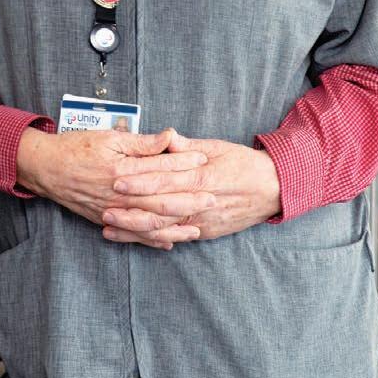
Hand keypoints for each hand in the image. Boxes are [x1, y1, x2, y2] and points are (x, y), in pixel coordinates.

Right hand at [16, 127, 213, 248]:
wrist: (45, 167)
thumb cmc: (76, 147)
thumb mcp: (110, 137)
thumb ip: (142, 142)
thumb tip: (169, 137)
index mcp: (122, 169)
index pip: (161, 167)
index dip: (184, 164)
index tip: (205, 161)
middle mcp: (119, 194)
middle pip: (161, 199)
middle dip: (189, 200)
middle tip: (213, 199)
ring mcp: (112, 210)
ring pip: (149, 222)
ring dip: (175, 226)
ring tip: (197, 227)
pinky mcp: (105, 220)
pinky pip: (133, 234)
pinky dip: (151, 239)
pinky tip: (168, 242)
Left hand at [102, 132, 280, 242]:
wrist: (273, 189)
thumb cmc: (244, 164)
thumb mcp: (217, 147)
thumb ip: (188, 147)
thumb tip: (166, 138)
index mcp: (202, 176)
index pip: (165, 179)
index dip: (140, 181)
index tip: (117, 180)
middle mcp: (201, 201)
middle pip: (160, 208)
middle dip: (130, 210)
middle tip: (104, 208)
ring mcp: (204, 220)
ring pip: (165, 228)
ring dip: (136, 229)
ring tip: (110, 228)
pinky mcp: (206, 233)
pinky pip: (177, 237)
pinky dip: (155, 240)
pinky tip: (136, 239)